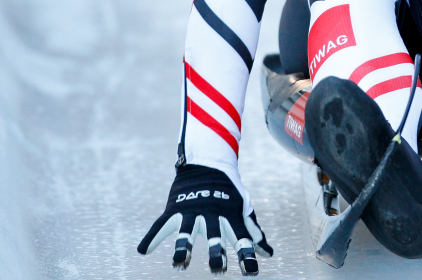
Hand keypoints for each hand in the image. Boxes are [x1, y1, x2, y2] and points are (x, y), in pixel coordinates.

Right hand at [137, 164, 272, 274]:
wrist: (207, 163)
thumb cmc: (229, 191)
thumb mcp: (243, 208)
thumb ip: (253, 232)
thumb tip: (268, 254)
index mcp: (231, 216)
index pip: (241, 238)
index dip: (246, 256)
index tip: (251, 273)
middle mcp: (212, 214)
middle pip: (215, 235)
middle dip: (217, 252)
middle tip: (218, 270)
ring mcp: (192, 210)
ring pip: (187, 231)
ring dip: (183, 247)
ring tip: (180, 264)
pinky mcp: (175, 208)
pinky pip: (161, 224)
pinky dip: (151, 236)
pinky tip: (143, 250)